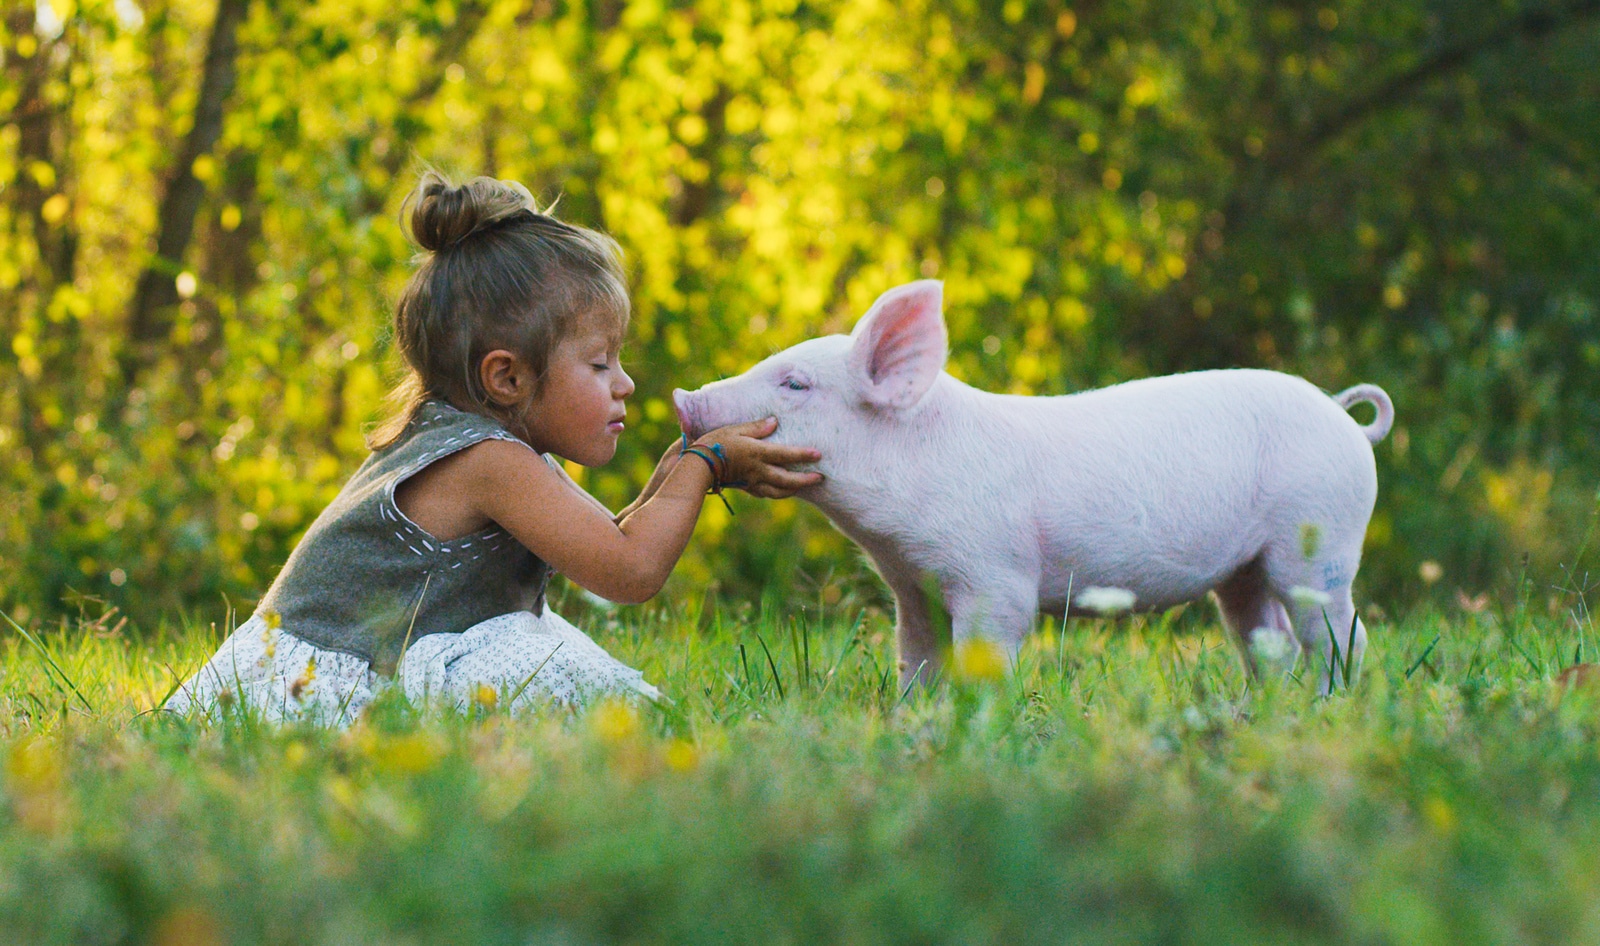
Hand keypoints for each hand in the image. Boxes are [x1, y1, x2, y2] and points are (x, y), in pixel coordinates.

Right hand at [696, 417, 822, 498]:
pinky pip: (765, 493)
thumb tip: (774, 421)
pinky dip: (777, 493)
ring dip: (794, 490)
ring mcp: (752, 482)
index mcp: (757, 453)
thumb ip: (756, 427)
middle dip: (806, 480)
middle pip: (787, 479)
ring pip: (778, 491)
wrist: (697, 466)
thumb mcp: (735, 429)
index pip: (786, 454)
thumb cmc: (715, 443)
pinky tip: (781, 490)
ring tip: (804, 486)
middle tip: (820, 478)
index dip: (804, 455)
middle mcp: (758, 470)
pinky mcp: (746, 488)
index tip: (819, 455)